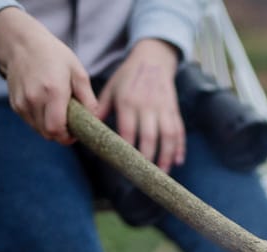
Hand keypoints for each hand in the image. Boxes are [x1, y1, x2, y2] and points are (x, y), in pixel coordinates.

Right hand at [0, 7, 98, 142]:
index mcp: (53, 92)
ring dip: (50, 128)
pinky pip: (30, 122)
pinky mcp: (15, 103)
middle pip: (48, 133)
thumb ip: (88, 98)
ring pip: (38, 130)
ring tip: (58, 113)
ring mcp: (22, 102)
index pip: (57, 129)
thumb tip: (95, 119)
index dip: (67, 137)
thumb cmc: (54, 56)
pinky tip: (45, 106)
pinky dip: (39, 121)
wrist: (22, 43)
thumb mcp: (77, 72)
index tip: (76, 133)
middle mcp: (34, 99)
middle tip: (70, 125)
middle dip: (61, 134)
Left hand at [97, 38, 185, 170]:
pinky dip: (180, 146)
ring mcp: (162, 108)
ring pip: (167, 136)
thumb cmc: (127, 76)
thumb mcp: (111, 89)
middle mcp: (147, 106)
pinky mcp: (174, 109)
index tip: (123, 166)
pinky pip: (179, 130)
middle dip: (148, 158)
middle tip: (144, 177)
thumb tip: (86, 129)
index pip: (127, 131)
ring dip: (166, 156)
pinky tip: (178, 161)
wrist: (152, 58)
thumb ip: (100, 109)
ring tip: (163, 174)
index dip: (127, 149)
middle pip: (149, 137)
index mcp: (127, 102)